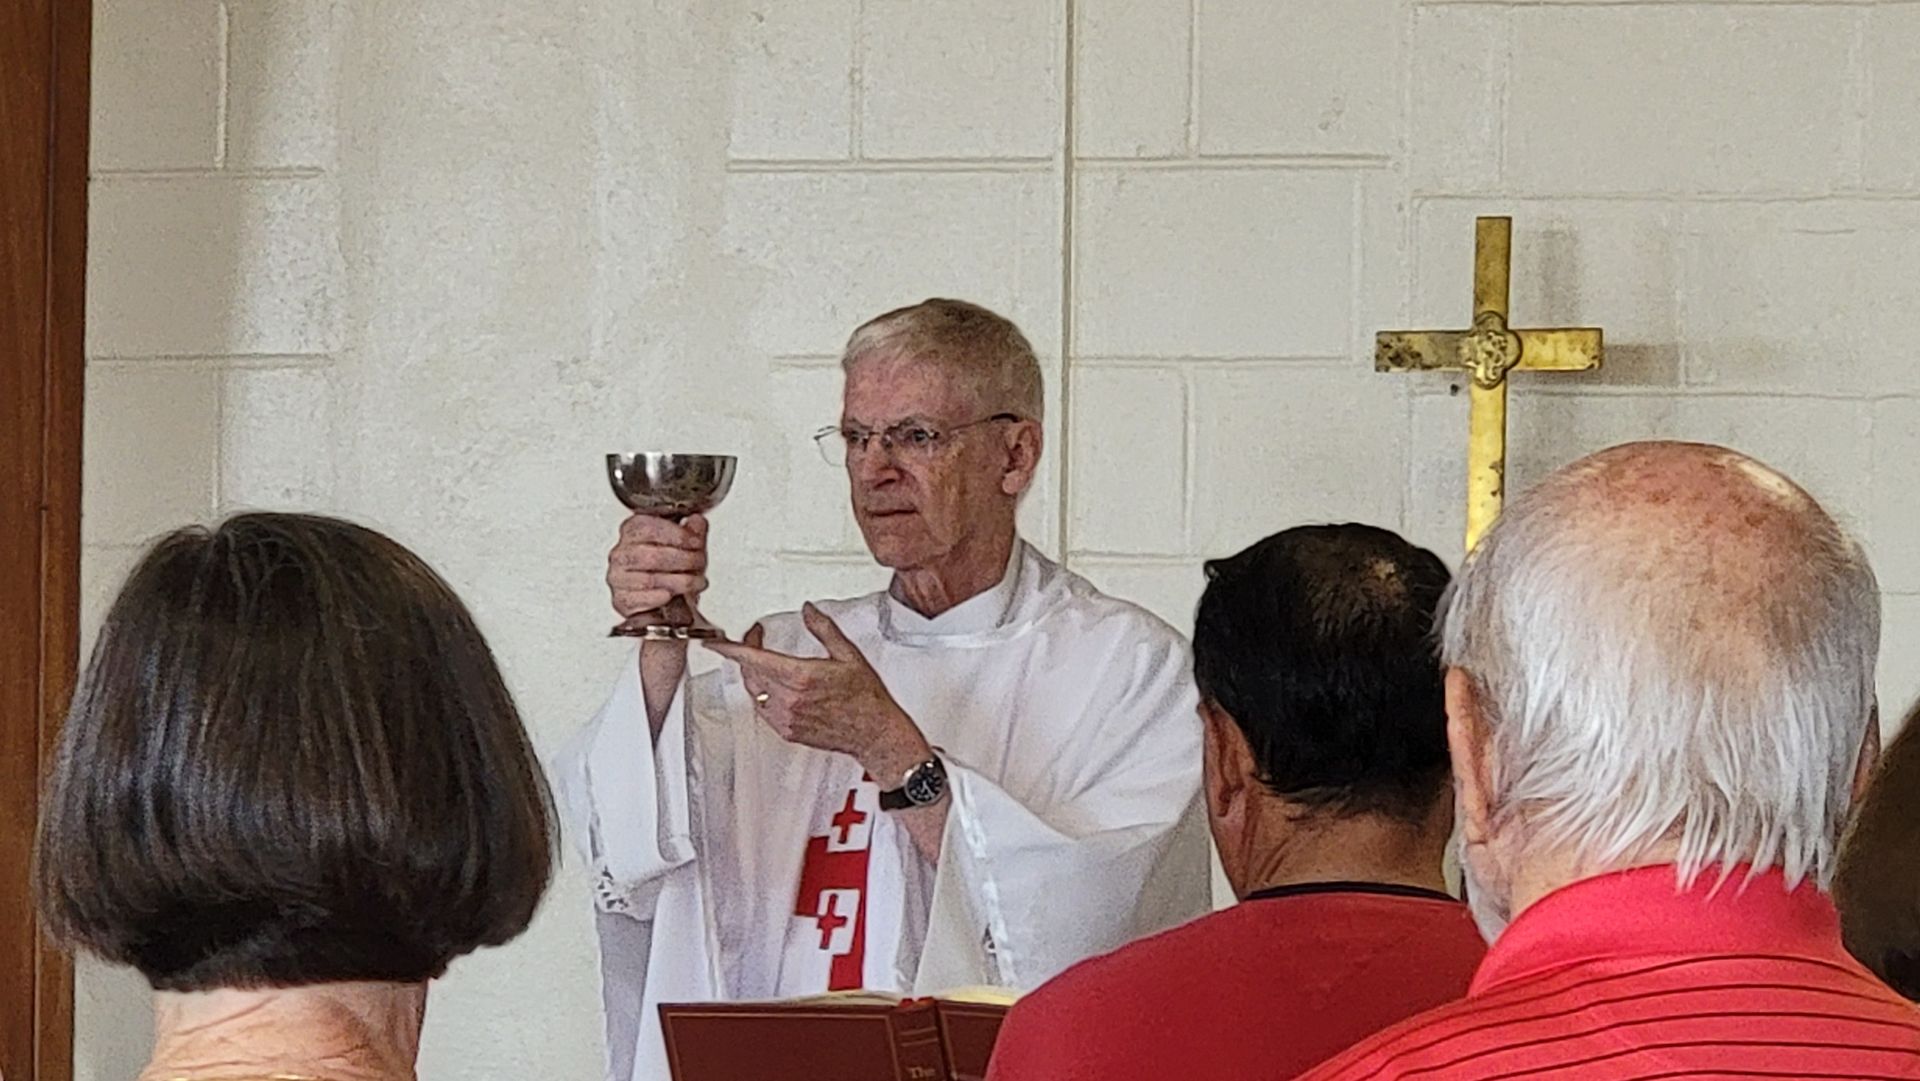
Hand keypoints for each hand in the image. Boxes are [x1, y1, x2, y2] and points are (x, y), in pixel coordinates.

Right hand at [607, 513, 707, 618]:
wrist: (667, 601)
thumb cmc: (675, 569)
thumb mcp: (689, 546)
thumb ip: (694, 531)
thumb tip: (697, 521)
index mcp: (632, 531)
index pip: (648, 528)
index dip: (676, 535)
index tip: (696, 542)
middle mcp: (621, 553)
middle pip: (651, 555)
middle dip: (683, 560)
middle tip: (699, 563)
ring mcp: (618, 577)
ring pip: (649, 579)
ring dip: (680, 581)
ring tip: (696, 582)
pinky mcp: (621, 600)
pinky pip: (641, 600)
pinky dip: (660, 598)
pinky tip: (672, 595)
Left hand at [705, 602, 932, 780]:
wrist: (873, 732)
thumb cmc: (866, 697)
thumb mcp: (848, 655)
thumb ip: (823, 629)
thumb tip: (808, 611)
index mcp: (801, 676)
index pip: (754, 658)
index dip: (731, 648)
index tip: (716, 643)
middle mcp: (789, 699)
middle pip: (750, 672)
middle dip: (746, 653)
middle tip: (755, 638)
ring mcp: (785, 717)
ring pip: (754, 690)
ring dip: (754, 673)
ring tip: (763, 659)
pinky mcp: (787, 731)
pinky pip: (762, 708)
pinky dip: (762, 693)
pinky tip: (774, 685)